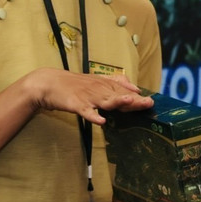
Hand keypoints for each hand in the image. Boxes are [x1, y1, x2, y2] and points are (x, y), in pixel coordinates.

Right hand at [22, 69, 152, 124]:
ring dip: (117, 101)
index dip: (136, 96)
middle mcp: (98, 89)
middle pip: (118, 95)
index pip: (123, 90)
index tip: (150, 101)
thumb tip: (135, 87)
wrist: (49, 83)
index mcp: (103, 84)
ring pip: (104, 100)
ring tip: (129, 102)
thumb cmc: (74, 84)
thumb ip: (116, 83)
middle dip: (133, 99)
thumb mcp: (96, 80)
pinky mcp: (76, 104)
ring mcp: (87, 97)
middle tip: (148, 103)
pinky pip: (86, 111)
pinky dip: (93, 116)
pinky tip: (101, 121)